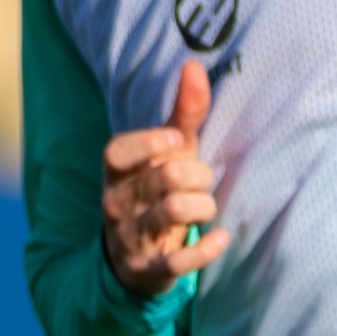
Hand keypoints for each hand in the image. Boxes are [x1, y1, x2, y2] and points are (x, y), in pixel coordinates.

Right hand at [102, 60, 225, 297]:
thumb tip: (194, 65)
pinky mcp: (146, 270)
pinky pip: (179, 260)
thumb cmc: (158, 192)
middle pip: (163, 178)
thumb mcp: (169, 154)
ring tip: (207, 207)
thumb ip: (182, 114)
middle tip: (203, 181)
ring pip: (173, 212)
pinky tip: (222, 238)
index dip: (149, 144)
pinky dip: (207, 248)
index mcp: (116, 173)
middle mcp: (115, 204)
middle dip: (198, 176)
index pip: (116, 152)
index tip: (177, 142)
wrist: (137, 259)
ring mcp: (128, 239)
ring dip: (204, 205)